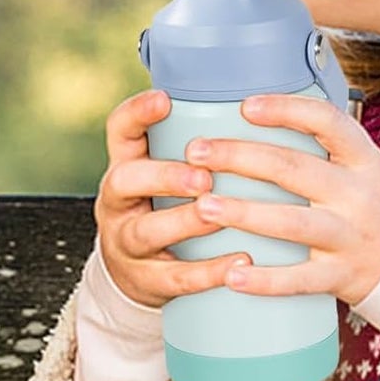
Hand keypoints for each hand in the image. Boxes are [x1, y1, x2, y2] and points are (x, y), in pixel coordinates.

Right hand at [94, 89, 248, 308]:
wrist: (138, 275)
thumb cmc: (165, 211)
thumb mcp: (165, 177)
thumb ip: (196, 150)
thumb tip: (260, 109)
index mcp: (126, 166)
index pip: (119, 130)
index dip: (137, 113)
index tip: (165, 99)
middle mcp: (118, 202)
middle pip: (125, 181)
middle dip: (164, 176)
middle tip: (202, 175)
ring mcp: (128, 244)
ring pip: (147, 231)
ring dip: (185, 221)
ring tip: (218, 214)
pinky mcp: (148, 281)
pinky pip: (177, 278)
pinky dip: (209, 271)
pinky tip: (240, 261)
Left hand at [186, 94, 379, 305]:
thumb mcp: (372, 169)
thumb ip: (329, 151)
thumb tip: (270, 120)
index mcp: (364, 161)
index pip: (326, 121)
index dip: (284, 109)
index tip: (244, 105)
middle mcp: (357, 194)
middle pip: (292, 168)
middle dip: (239, 157)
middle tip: (196, 151)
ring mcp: (350, 237)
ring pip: (291, 222)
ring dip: (243, 212)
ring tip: (203, 205)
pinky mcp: (342, 276)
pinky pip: (299, 279)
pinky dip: (265, 280)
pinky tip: (232, 275)